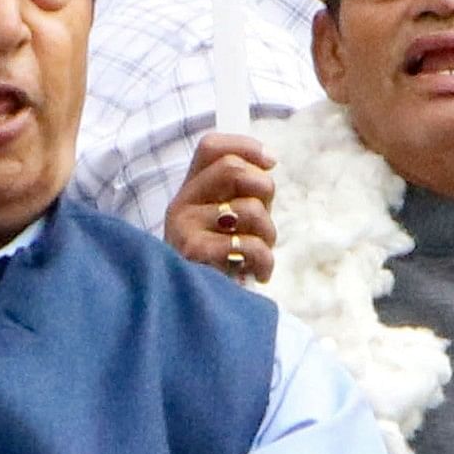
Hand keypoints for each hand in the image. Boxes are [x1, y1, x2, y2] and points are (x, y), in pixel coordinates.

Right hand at [163, 131, 276, 283]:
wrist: (191, 307)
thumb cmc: (221, 263)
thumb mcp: (230, 222)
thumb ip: (243, 194)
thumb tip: (267, 163)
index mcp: (191, 190)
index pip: (211, 147)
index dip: (245, 146)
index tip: (271, 162)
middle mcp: (182, 202)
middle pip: (232, 168)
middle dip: (264, 191)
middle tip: (265, 219)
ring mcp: (184, 225)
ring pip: (249, 208)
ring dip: (268, 233)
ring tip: (260, 253)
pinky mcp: (193, 251)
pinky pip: (248, 244)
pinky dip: (264, 260)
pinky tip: (259, 272)